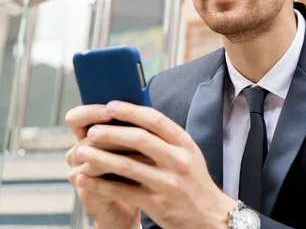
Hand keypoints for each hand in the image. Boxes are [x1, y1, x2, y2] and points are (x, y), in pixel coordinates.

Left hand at [70, 101, 236, 228]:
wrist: (209, 215)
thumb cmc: (194, 182)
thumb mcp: (189, 154)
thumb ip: (167, 139)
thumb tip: (135, 119)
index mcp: (185, 144)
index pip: (156, 120)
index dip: (131, 111)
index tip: (110, 106)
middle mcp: (178, 160)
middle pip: (140, 140)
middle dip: (112, 132)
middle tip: (91, 131)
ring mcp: (168, 182)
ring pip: (128, 166)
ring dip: (100, 158)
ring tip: (81, 152)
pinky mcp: (157, 203)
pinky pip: (122, 191)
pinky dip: (100, 184)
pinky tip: (85, 179)